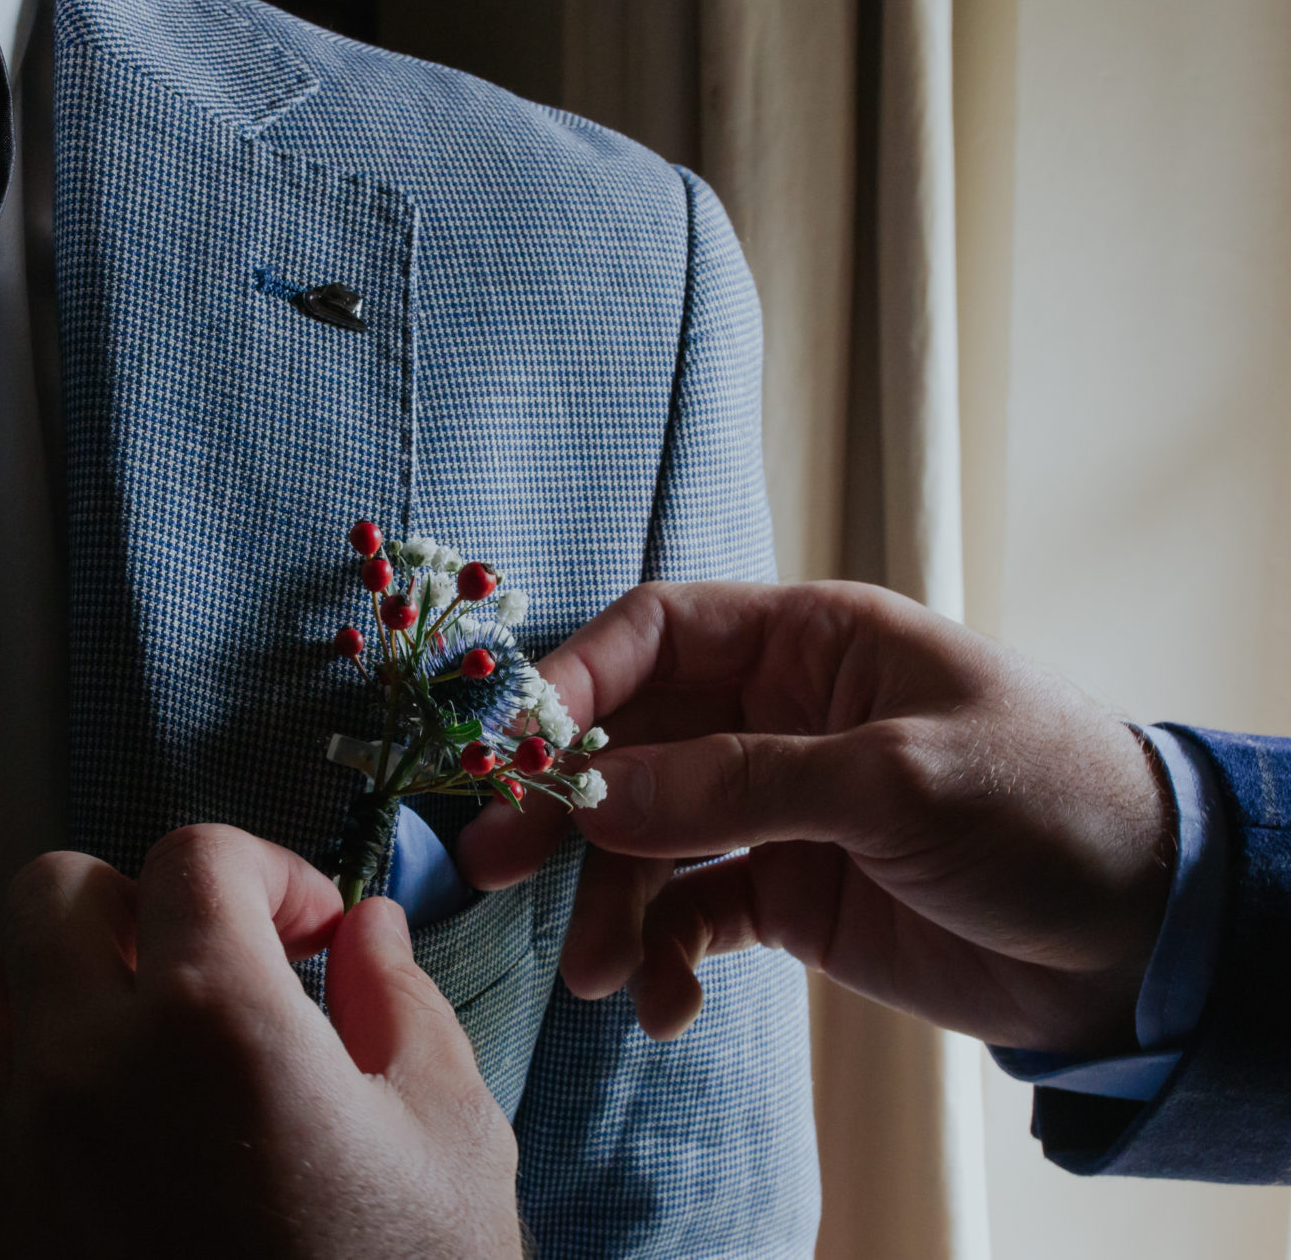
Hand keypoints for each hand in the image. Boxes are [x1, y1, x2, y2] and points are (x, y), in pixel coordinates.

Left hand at [0, 824, 520, 1257]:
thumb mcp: (453, 1154)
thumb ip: (408, 1011)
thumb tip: (368, 934)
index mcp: (215, 1022)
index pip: (197, 857)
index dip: (265, 873)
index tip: (305, 937)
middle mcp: (79, 1065)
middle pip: (53, 891)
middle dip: (139, 911)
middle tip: (205, 979)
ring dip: (33, 989)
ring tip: (107, 1047)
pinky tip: (52, 1145)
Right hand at [456, 580, 1174, 1055]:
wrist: (1149, 943)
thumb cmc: (1051, 809)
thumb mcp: (899, 780)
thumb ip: (743, 782)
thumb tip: (598, 795)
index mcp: (809, 644)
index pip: (657, 635)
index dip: (576, 682)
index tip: (516, 753)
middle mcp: (777, 716)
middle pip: (631, 744)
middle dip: (564, 808)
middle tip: (492, 866)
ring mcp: (777, 809)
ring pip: (648, 840)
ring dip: (609, 904)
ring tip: (596, 977)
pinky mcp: (786, 893)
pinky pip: (691, 915)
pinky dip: (664, 958)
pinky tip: (665, 1007)